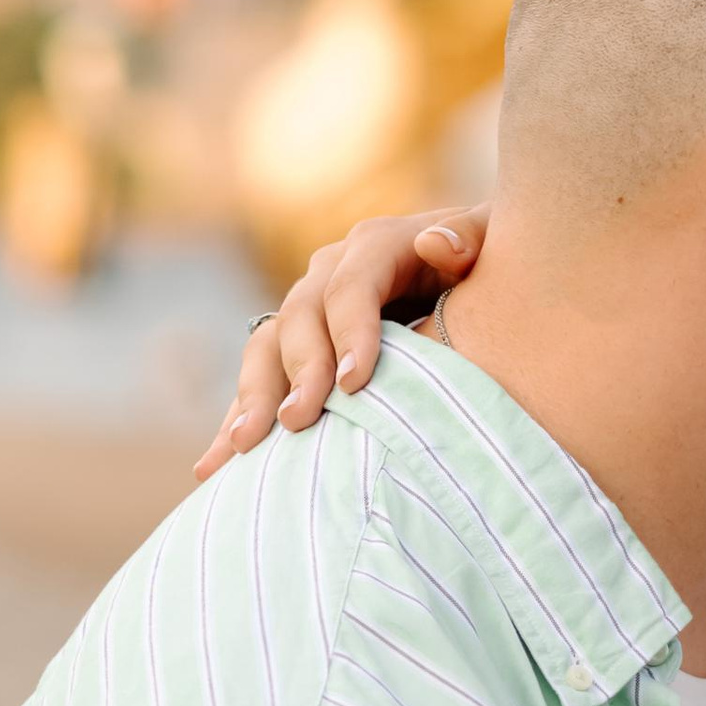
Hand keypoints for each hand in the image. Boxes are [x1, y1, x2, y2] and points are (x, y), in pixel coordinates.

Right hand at [193, 205, 489, 478]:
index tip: (355, 383)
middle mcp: (330, 273)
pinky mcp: (296, 350)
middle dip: (298, 373)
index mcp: (375, 247)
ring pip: (267, 349)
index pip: (352, 288)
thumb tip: (436, 245)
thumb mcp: (490, 239)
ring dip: (252, 398)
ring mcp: (308, 312)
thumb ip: (471, 237)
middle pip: (301, 320)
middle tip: (298, 421)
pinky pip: (259, 382)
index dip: (350, 333)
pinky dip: (236, 420)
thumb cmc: (487, 264)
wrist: (470, 275)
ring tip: (245, 447)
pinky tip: (214, 467)